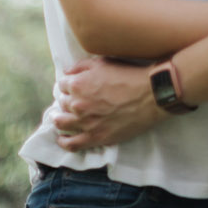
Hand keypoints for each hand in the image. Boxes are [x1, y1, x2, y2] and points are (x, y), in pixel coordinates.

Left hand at [49, 57, 166, 150]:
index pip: (62, 86)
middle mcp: (77, 104)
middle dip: (65, 102)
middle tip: (70, 103)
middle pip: (62, 104)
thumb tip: (67, 73)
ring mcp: (86, 123)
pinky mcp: (96, 137)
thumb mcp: (101, 63)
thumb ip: (80, 67)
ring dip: (58, 120)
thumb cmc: (127, 76)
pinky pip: (73, 144)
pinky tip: (62, 139)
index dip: (67, 86)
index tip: (71, 89)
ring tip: (59, 119)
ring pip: (61, 123)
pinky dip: (64, 142)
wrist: (149, 96)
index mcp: (77, 84)